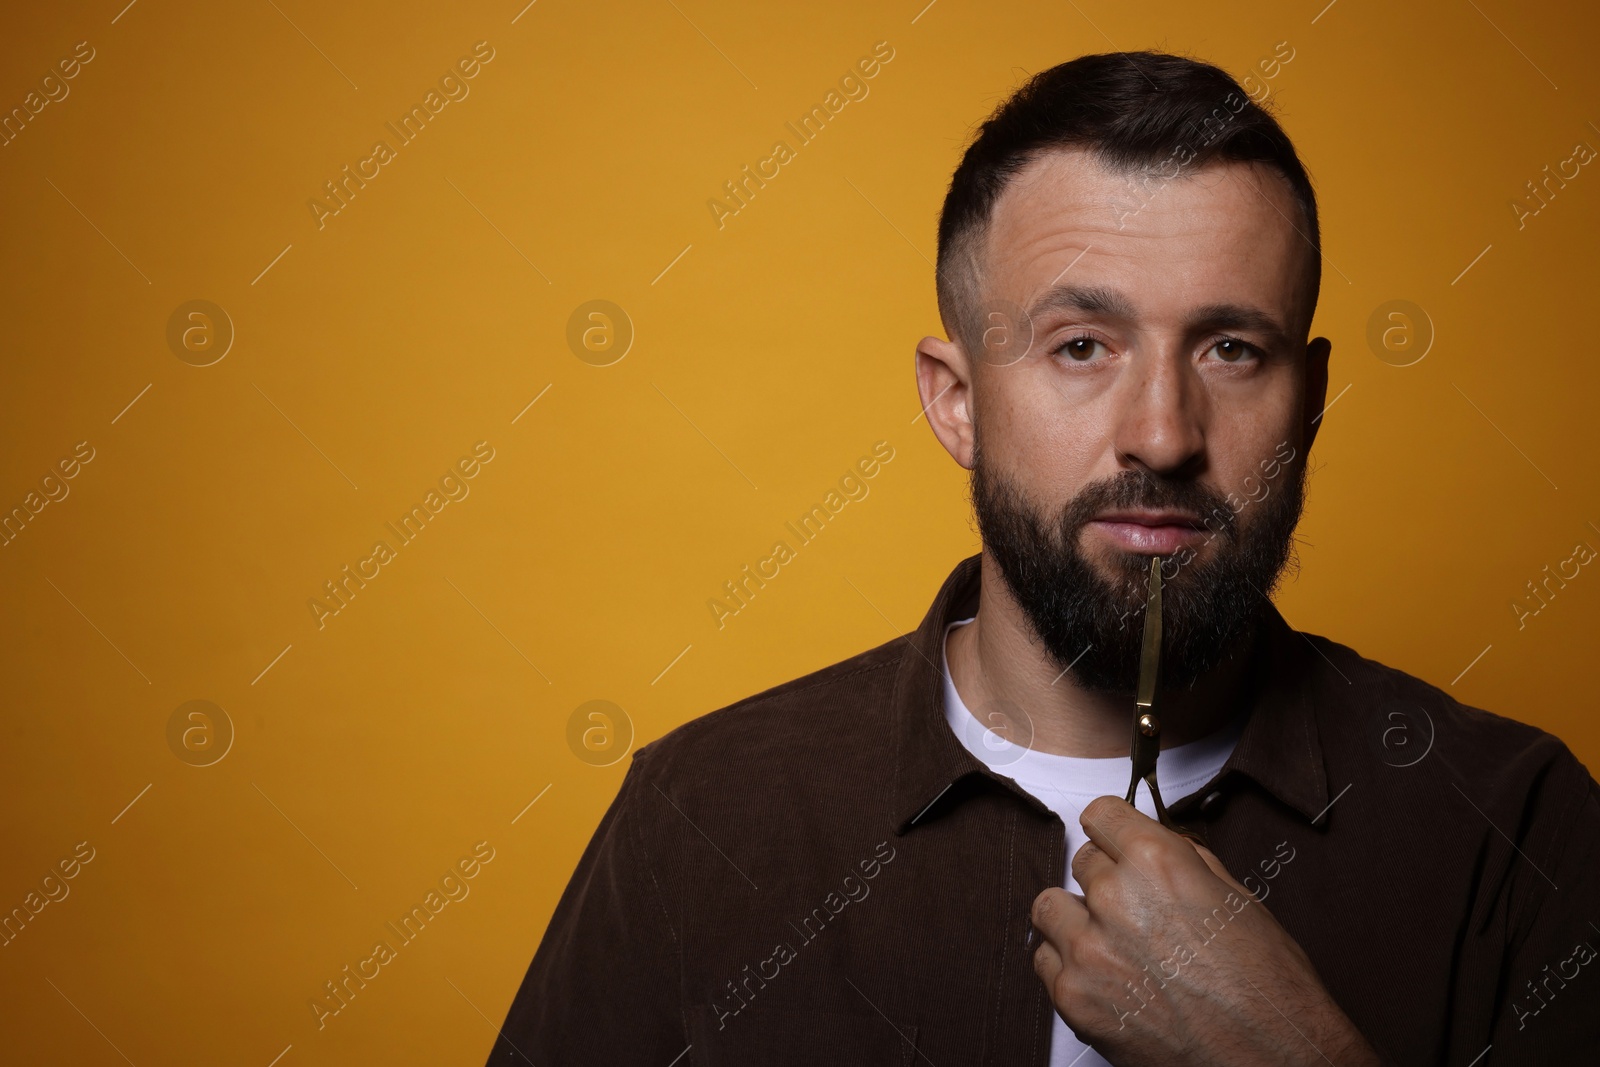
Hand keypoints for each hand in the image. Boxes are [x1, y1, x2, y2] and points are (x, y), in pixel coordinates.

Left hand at [1029, 796, 1382, 1066]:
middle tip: (1133, 905)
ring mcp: (1088, 950)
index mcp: (1157, 864)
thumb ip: (1188, 862)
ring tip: (1109, 939)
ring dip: (1075, 917)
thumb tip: (1162, 843)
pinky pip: (1045, 960)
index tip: (1115, 839)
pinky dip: (1067, 963)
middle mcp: (1115, 899)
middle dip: (1105, 876)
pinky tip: (1103, 974)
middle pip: (1080, 861)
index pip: (1101, 814)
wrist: (1273, 1063)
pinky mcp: (1074, 998)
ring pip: (1049, 907)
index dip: (1113, 829)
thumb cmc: (1270, 989)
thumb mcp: (1240, 900)